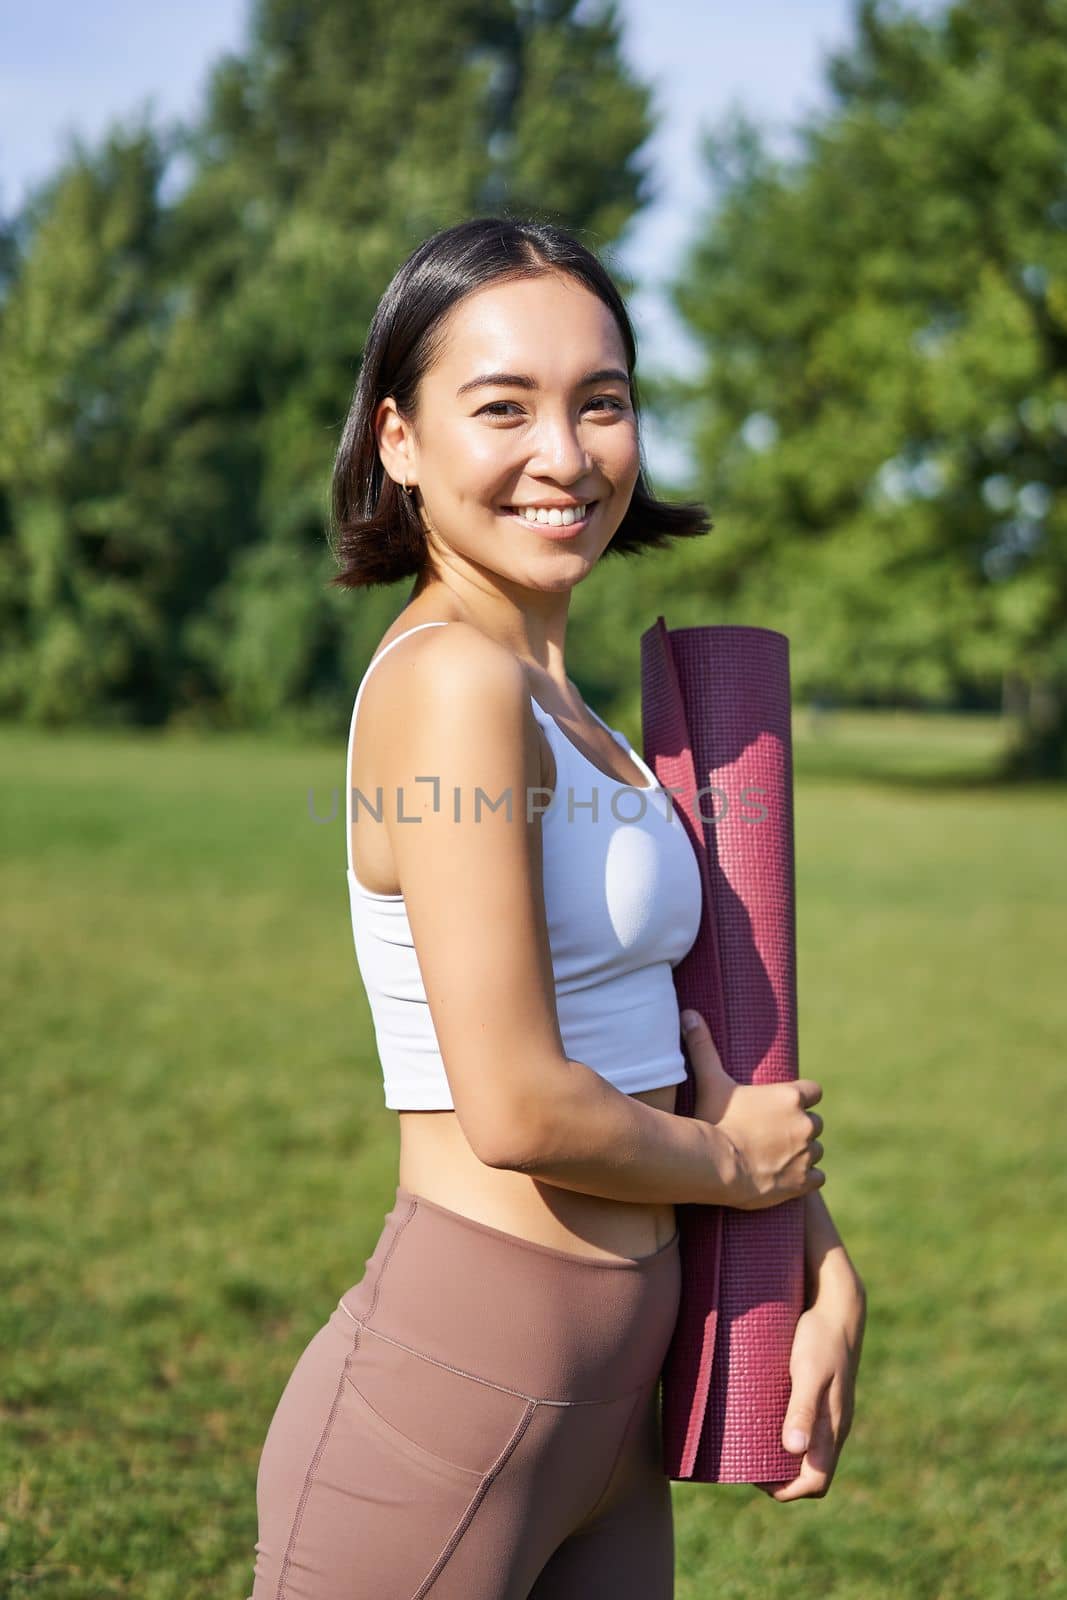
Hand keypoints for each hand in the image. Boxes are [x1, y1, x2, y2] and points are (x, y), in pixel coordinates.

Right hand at [680, 1008, 825, 1209]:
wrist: (714, 1167)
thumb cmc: (713, 1120)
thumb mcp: (710, 1081)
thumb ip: (703, 1046)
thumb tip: (689, 1014)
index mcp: (791, 1096)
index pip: (813, 1091)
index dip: (799, 1098)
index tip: (781, 1106)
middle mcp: (806, 1123)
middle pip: (814, 1122)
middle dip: (798, 1128)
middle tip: (770, 1134)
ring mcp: (807, 1154)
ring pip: (815, 1150)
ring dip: (801, 1153)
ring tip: (774, 1157)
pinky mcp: (805, 1181)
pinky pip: (817, 1178)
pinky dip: (805, 1179)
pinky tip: (785, 1177)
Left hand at [754, 1270, 866, 1500]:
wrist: (838, 1306)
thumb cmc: (821, 1338)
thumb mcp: (808, 1372)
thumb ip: (802, 1409)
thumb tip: (794, 1450)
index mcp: (834, 1428)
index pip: (816, 1482)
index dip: (787, 1490)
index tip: (755, 1478)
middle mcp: (834, 1425)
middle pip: (810, 1471)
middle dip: (781, 1477)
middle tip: (746, 1461)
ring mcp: (830, 1410)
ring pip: (808, 1450)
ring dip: (782, 1455)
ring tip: (749, 1441)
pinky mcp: (822, 1394)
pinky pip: (807, 1427)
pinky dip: (786, 1432)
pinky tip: (764, 1416)